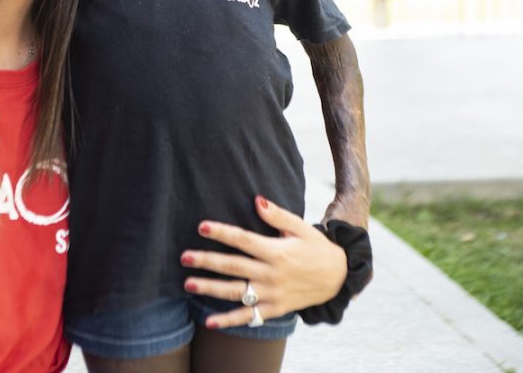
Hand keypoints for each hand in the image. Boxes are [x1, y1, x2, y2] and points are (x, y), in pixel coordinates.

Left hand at [180, 196, 346, 328]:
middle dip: (207, 261)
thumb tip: (256, 200)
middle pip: (234, 266)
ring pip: (237, 292)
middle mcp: (272, 273)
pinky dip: (229, 320)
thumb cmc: (317, 248)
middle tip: (184, 257)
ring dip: (211, 288)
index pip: (244, 240)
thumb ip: (278, 215)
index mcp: (277, 251)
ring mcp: (273, 293)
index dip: (222, 232)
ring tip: (188, 283)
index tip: (202, 227)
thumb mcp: (302, 227)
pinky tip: (210, 322)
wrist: (338, 277)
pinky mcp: (275, 309)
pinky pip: (249, 316)